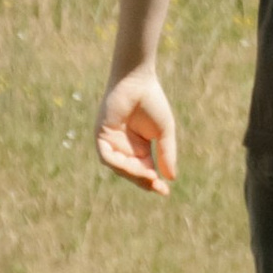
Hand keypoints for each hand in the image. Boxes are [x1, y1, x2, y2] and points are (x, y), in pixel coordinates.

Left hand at [95, 69, 176, 195]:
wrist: (137, 81)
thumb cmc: (152, 102)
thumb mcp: (163, 132)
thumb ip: (166, 153)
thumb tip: (171, 177)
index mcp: (140, 149)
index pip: (146, 171)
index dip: (154, 183)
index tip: (165, 191)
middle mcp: (125, 149)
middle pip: (133, 173)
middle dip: (144, 181)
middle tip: (157, 186)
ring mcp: (112, 144)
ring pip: (119, 168)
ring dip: (133, 173)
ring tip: (149, 174)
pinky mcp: (102, 136)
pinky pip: (107, 157)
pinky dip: (118, 163)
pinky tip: (132, 165)